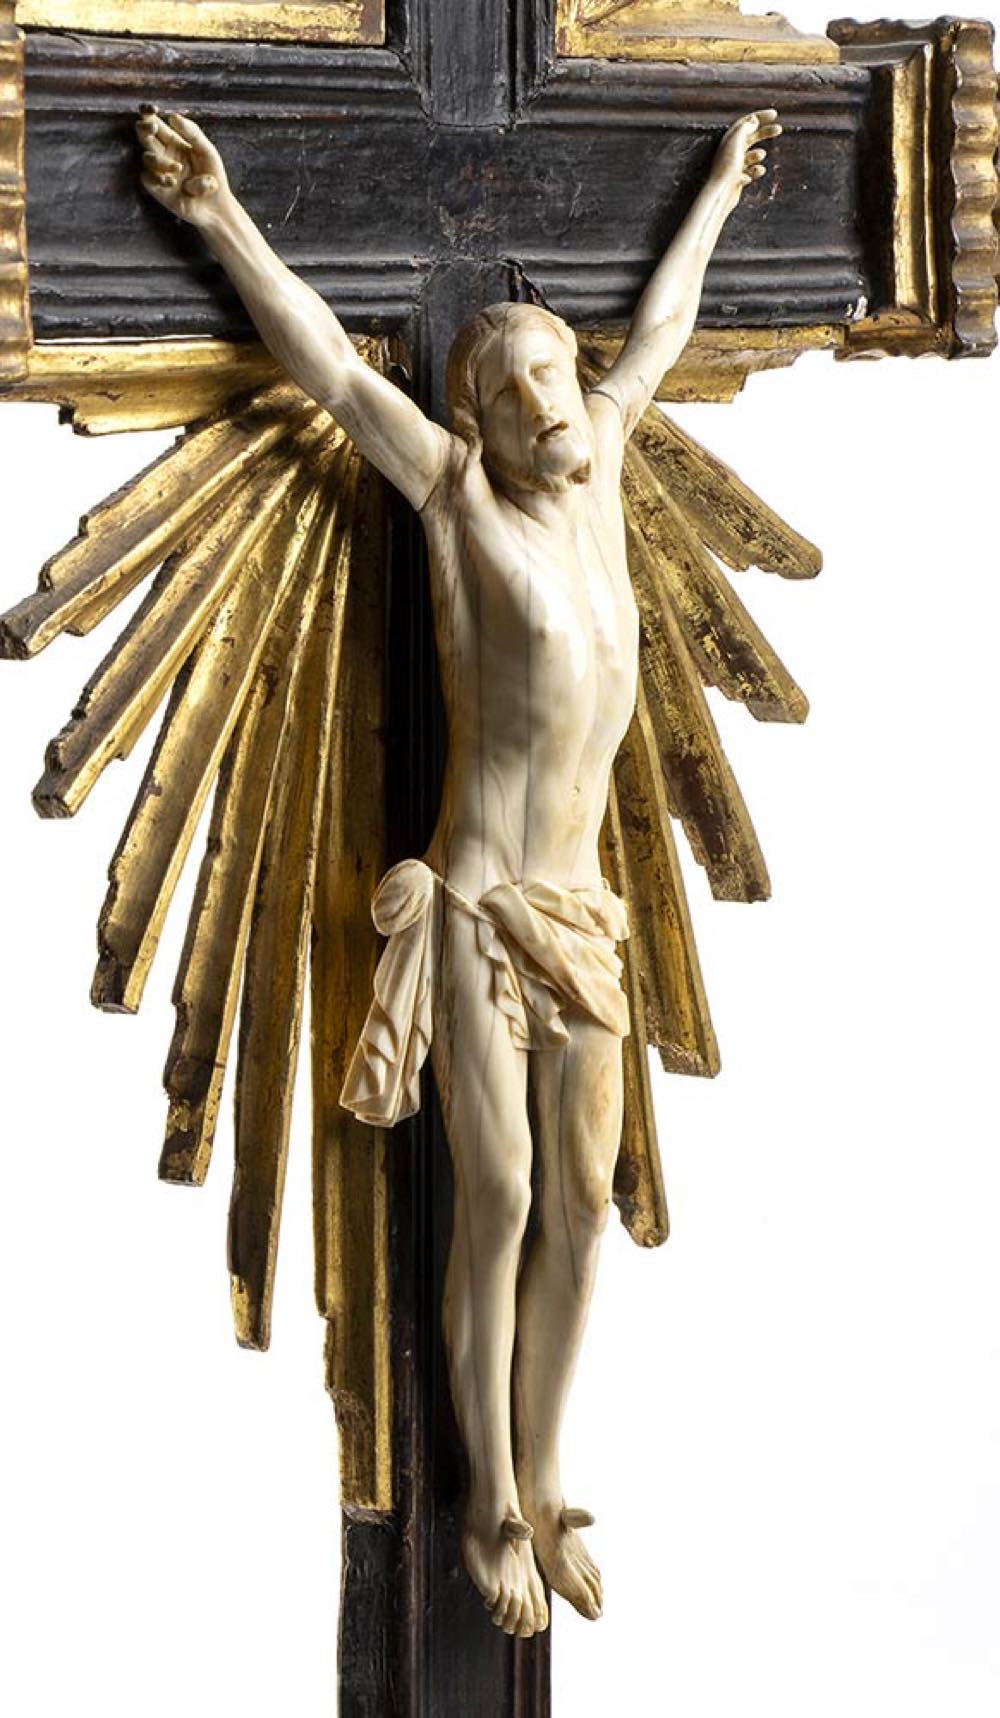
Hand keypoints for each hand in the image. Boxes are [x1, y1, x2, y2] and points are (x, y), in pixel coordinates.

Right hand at [136, 107, 232, 227]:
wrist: (216, 206)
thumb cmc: (214, 176)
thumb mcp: (207, 151)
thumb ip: (193, 133)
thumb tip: (172, 116)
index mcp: (174, 140)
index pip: (155, 121)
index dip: (148, 113)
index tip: (152, 109)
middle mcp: (163, 153)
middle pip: (143, 135)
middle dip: (145, 128)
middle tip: (153, 128)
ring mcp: (158, 171)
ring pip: (147, 157)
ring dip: (160, 161)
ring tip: (178, 169)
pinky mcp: (157, 189)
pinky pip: (147, 178)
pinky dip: (159, 178)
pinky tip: (172, 182)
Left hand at [712, 109, 781, 204]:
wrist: (721, 194)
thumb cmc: (728, 167)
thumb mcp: (737, 142)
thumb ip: (745, 128)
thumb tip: (753, 120)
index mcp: (729, 140)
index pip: (746, 123)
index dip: (760, 116)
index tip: (775, 114)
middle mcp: (731, 151)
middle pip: (750, 137)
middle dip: (764, 132)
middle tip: (779, 129)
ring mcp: (735, 166)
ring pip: (751, 155)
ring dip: (758, 153)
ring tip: (760, 155)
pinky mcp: (738, 179)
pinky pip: (752, 172)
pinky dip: (756, 170)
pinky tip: (757, 172)